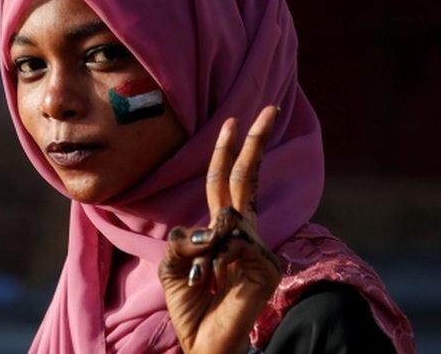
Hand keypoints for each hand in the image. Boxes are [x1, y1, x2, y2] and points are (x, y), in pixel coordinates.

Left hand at [159, 106, 283, 353]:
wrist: (205, 343)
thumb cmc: (189, 304)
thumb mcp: (172, 265)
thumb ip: (182, 239)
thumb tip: (211, 229)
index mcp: (222, 229)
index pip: (226, 182)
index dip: (227, 151)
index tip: (232, 121)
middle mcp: (244, 233)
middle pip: (247, 179)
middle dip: (255, 143)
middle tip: (268, 110)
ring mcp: (259, 250)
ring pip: (227, 221)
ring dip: (203, 251)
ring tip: (201, 281)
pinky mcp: (268, 268)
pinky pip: (234, 247)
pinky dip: (215, 262)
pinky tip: (216, 283)